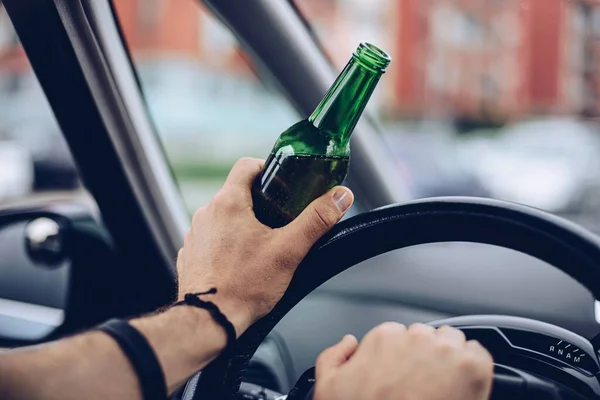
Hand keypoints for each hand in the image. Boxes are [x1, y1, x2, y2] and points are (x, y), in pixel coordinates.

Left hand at [176, 158, 353, 335]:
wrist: (209, 321)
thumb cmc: (244, 286)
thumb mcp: (289, 250)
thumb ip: (317, 220)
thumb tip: (339, 197)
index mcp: (228, 203)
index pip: (246, 165)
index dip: (267, 168)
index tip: (282, 182)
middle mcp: (206, 213)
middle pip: (236, 192)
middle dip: (259, 201)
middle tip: (280, 218)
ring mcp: (195, 234)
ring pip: (223, 216)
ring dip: (241, 223)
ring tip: (262, 244)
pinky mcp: (190, 254)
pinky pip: (211, 239)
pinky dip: (226, 244)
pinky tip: (241, 262)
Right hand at [315, 323, 493, 399]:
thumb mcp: (328, 388)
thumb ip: (332, 357)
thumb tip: (349, 342)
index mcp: (384, 338)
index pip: (399, 334)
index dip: (402, 356)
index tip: (403, 374)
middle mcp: (416, 338)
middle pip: (428, 336)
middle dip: (426, 355)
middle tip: (423, 383)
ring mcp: (447, 351)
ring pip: (454, 342)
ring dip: (451, 359)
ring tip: (444, 385)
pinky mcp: (473, 368)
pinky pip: (479, 355)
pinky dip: (474, 368)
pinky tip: (463, 387)